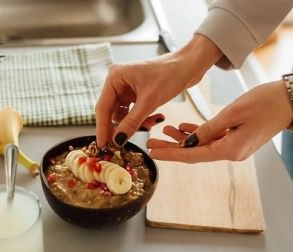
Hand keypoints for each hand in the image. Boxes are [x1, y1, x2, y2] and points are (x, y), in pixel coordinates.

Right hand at [95, 35, 221, 147]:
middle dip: (122, 126)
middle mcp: (118, 81)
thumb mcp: (150, 101)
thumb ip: (131, 122)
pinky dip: (142, 118)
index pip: (103, 108)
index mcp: (115, 77)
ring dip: (135, 123)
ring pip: (123, 114)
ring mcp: (127, 87)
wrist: (190, 65)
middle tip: (125, 142)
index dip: (102, 128)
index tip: (102, 146)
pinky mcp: (137, 92)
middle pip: (111, 112)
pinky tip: (156, 118)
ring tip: (152, 122)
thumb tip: (117, 140)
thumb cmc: (171, 74)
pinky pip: (133, 112)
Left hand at [148, 78, 292, 161]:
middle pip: (195, 153)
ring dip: (184, 140)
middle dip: (172, 148)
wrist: (291, 100)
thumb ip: (209, 128)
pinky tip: (184, 128)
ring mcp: (236, 147)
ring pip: (203, 145)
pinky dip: (199, 134)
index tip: (153, 152)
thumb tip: (187, 141)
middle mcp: (232, 153)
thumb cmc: (266, 103)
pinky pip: (214, 139)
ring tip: (164, 132)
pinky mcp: (239, 139)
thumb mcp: (233, 112)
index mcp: (230, 150)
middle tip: (151, 143)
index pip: (192, 155)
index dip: (170, 154)